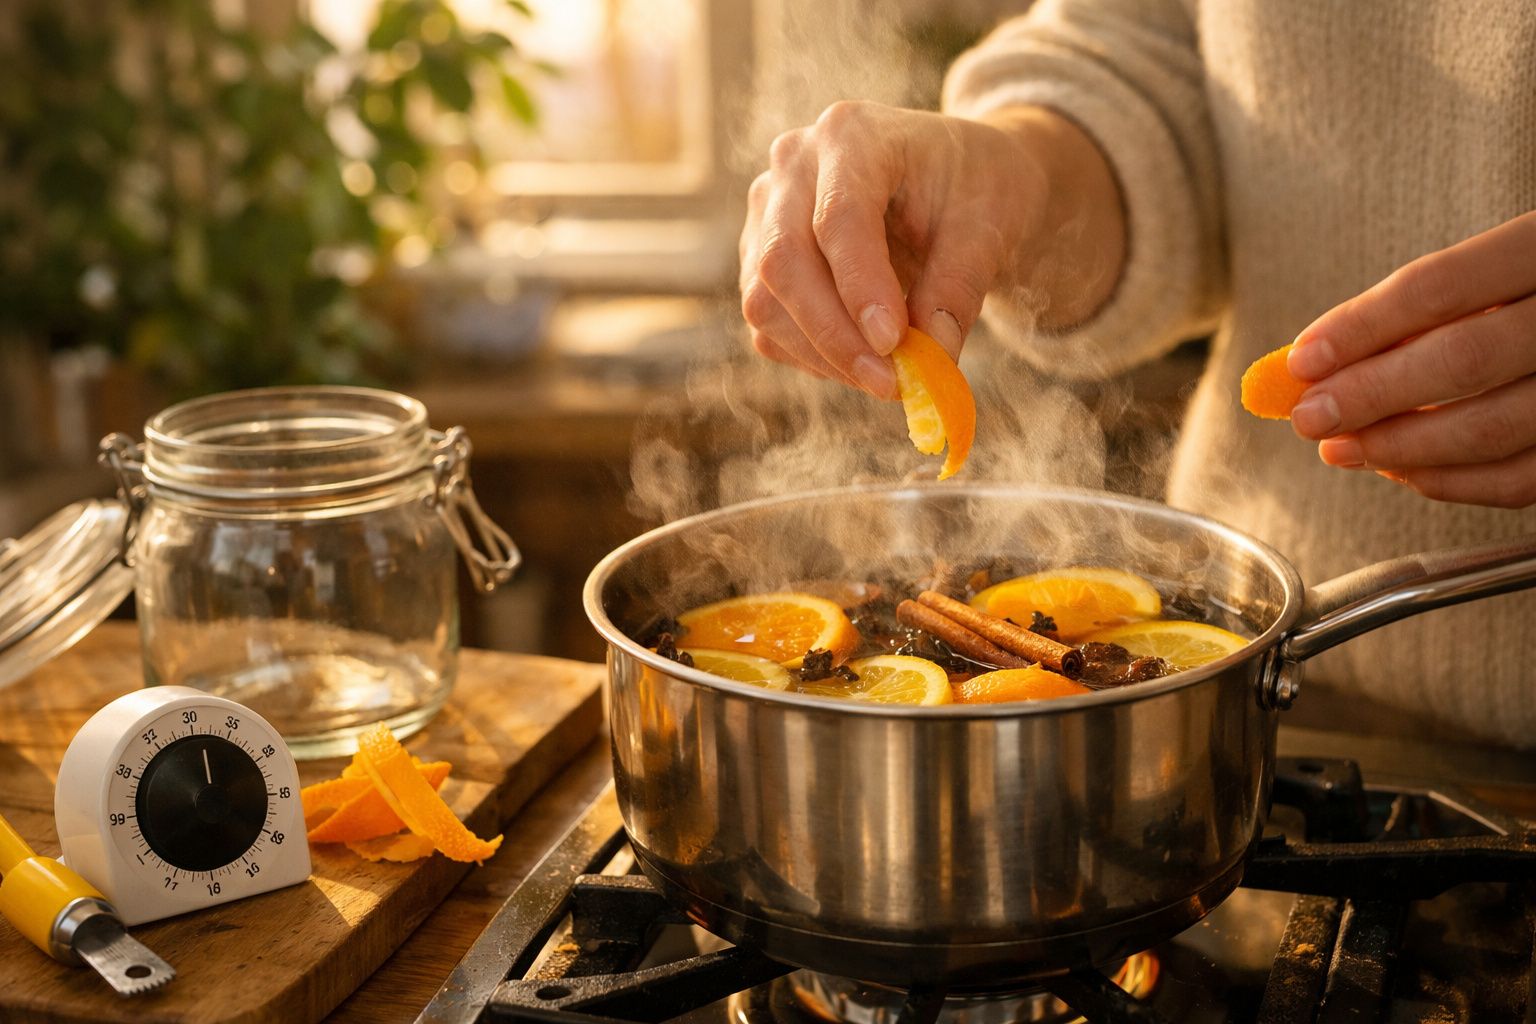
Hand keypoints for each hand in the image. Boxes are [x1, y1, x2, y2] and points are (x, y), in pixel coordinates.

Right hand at [739, 102, 1122, 397]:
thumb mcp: (988, 227)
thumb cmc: (972, 189)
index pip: (838, 217)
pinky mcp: (761, 259)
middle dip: (835, 335)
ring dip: (823, 354)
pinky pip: (770, 324)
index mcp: (851, 134)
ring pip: (765, 300)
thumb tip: (934, 356)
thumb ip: (960, 286)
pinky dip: (813, 356)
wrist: (954, 180)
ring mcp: (767, 213)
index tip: (895, 344)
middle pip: (785, 260)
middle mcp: (793, 165)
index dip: (861, 287)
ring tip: (888, 378)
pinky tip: (864, 361)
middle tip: (890, 384)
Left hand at [1288, 211, 1535, 507]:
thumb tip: (1313, 367)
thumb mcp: (1489, 276)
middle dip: (1372, 395)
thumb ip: (1416, 312)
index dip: (1361, 327)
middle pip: (1464, 359)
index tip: (1301, 361)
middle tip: (1310, 418)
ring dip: (1399, 448)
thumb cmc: (1524, 297)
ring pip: (1492, 429)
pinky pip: (1520, 479)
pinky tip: (1398, 470)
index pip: (1440, 286)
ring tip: (1340, 448)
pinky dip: (1449, 481)